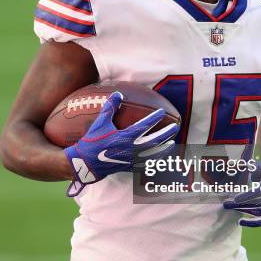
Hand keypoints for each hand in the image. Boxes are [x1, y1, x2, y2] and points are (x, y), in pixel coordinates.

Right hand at [64, 92, 179, 196]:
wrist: (85, 163)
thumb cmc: (92, 141)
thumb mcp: (100, 123)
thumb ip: (110, 108)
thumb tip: (118, 93)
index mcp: (124, 137)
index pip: (143, 126)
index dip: (154, 118)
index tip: (161, 111)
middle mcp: (130, 149)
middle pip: (153, 141)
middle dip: (165, 134)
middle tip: (175, 127)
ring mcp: (130, 160)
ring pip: (151, 155)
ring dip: (163, 150)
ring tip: (172, 144)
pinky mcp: (128, 167)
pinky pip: (144, 165)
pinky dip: (153, 162)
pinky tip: (159, 159)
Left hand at [223, 158, 260, 226]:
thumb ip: (249, 166)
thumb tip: (232, 164)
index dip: (248, 195)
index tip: (236, 198)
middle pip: (260, 203)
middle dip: (243, 204)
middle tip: (228, 204)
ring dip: (246, 212)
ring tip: (232, 209)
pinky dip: (254, 223)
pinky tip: (241, 222)